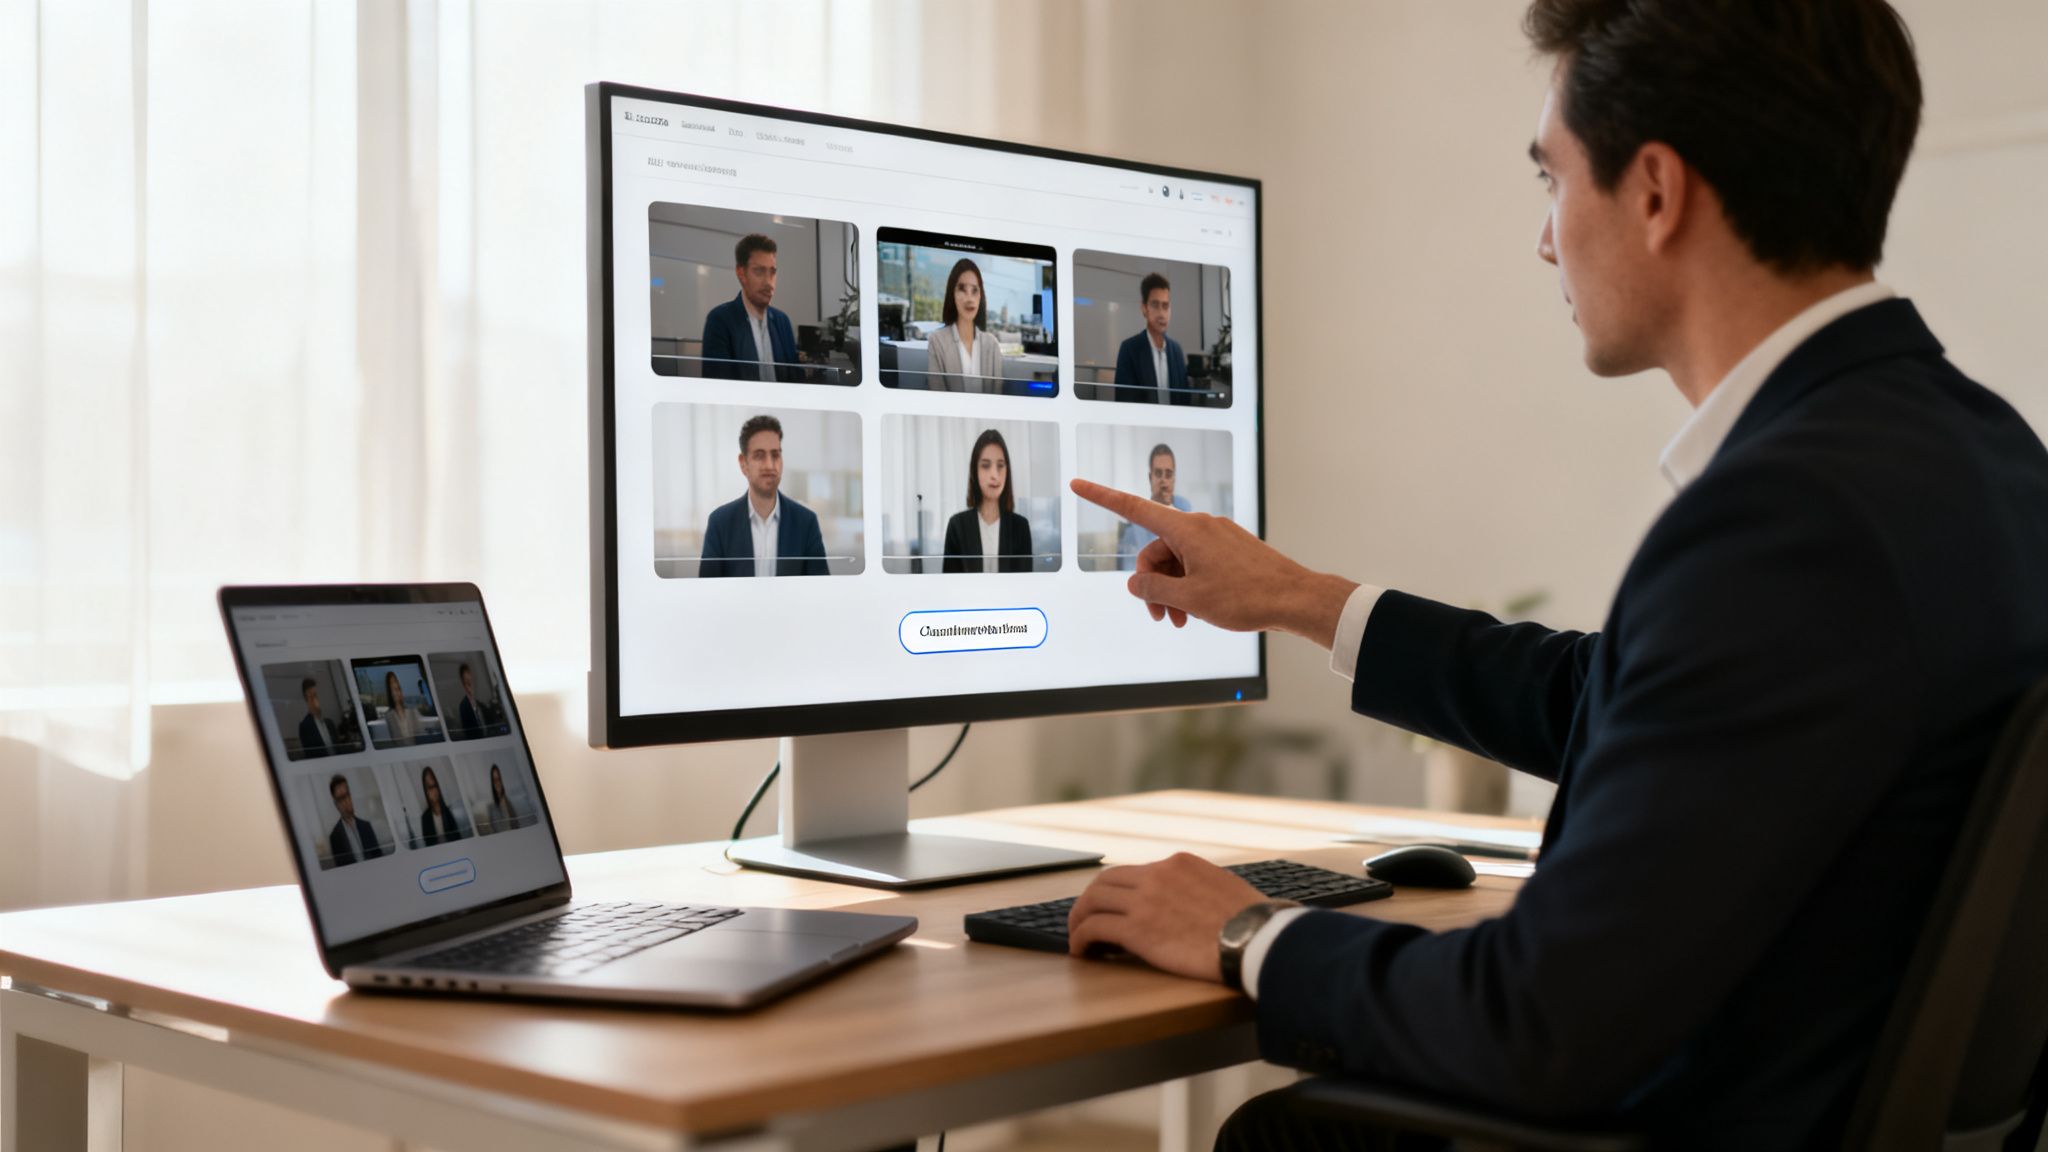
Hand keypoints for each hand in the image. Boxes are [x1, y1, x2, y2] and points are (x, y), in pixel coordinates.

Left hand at [1067, 853, 1266, 982]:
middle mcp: (1157, 875)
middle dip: (1090, 901)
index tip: (1115, 907)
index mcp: (1179, 863)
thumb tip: (1205, 899)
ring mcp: (1145, 900)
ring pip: (1093, 901)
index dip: (1119, 891)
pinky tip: (1083, 952)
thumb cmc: (1254, 921)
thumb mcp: (1226, 887)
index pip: (1135, 872)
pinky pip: (1095, 928)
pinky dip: (1081, 939)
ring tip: (1079, 939)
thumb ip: (1203, 887)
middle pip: (1105, 881)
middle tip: (1085, 920)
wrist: (1257, 938)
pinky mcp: (1137, 929)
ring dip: (1079, 919)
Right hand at [1070, 478, 1357, 645]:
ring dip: (1173, 590)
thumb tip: (1136, 584)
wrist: (1295, 599)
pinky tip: (1198, 611)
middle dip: (1152, 583)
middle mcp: (1201, 526)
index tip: (1078, 483)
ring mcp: (1218, 537)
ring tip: (1180, 621)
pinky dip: (1191, 586)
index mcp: (1187, 529)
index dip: (1102, 497)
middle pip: (1156, 549)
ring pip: (1178, 560)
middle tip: (1161, 617)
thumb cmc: (1246, 597)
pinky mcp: (1231, 549)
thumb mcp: (1190, 599)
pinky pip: (1198, 563)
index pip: (1134, 508)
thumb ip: (1155, 590)